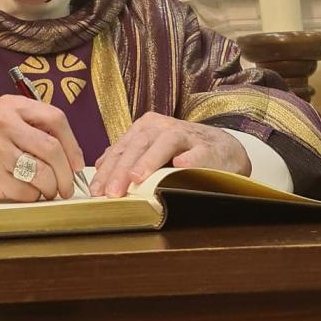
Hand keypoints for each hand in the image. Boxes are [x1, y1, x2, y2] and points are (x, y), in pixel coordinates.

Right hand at [0, 95, 84, 203]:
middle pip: (52, 150)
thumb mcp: (3, 123)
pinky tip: (22, 193)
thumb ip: (34, 129)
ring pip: (43, 175)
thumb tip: (74, 158)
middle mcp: (2, 123)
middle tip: (68, 188)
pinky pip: (27, 192)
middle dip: (66, 175)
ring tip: (45, 191)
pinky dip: (32, 197)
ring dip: (50, 189)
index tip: (77, 165)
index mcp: (9, 106)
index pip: (56, 119)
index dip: (73, 145)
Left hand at [90, 112, 250, 197]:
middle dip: (122, 170)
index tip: (96, 192)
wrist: (224, 149)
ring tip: (136, 178)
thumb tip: (99, 168)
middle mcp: (164, 127)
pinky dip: (190, 159)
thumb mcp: (152, 149)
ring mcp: (187, 135)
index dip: (107, 170)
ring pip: (165, 143)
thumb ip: (128, 156)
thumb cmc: (183, 151)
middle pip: (138, 145)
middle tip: (111, 192)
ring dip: (149, 161)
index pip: (122, 149)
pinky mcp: (209, 148)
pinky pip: (198, 153)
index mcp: (146, 127)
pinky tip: (181, 165)